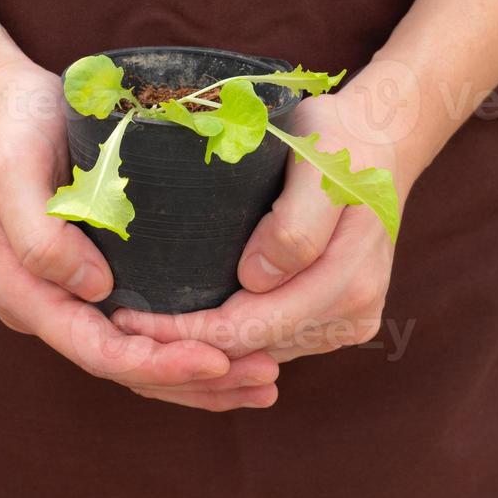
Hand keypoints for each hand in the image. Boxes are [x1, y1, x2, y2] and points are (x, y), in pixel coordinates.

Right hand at [0, 58, 280, 409]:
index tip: (218, 359)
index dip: (158, 364)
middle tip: (265, 379)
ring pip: (140, 358)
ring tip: (265, 381)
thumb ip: (40, 235)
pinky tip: (238, 353)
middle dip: (195, 382)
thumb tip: (94, 289)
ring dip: (202, 378)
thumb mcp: (13, 171)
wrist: (6, 107)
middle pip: (125, 367)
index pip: (96, 350)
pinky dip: (189, 346)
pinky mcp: (97, 279)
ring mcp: (72, 296)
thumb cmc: (10, 131)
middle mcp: (46, 306)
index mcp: (21, 292)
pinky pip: (145, 329)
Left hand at [113, 64, 422, 364]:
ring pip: (257, 356)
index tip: (125, 318)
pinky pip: (271, 343)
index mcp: (347, 281)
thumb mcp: (319, 160)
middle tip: (116, 327)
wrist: (382, 140)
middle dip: (181, 348)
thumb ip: (297, 222)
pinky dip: (227, 341)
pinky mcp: (336, 319)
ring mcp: (348, 321)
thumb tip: (256, 279)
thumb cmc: (340, 140)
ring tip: (138, 330)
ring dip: (200, 351)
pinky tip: (183, 324)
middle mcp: (353, 312)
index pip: (248, 329)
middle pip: (249, 352)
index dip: (183, 333)